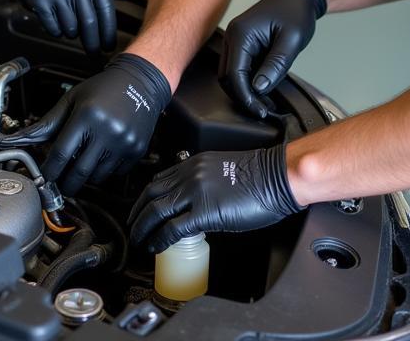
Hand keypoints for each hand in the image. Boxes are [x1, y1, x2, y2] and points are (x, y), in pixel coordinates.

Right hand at [0, 0, 127, 54]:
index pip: (105, 6)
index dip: (109, 29)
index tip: (110, 43)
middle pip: (89, 21)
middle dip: (93, 41)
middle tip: (95, 51)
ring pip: (71, 26)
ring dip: (72, 33)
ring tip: (69, 27)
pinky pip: (53, 26)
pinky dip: (57, 31)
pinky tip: (56, 24)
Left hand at [0, 53, 170, 194]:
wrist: (140, 81)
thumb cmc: (104, 88)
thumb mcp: (72, 99)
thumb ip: (48, 123)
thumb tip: (20, 139)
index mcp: (87, 115)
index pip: (61, 154)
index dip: (49, 170)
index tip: (45, 176)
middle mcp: (107, 130)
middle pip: (79, 173)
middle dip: (65, 183)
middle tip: (60, 180)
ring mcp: (124, 142)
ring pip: (96, 177)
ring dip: (85, 177)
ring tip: (83, 161)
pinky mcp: (136, 150)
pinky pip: (114, 174)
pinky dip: (104, 170)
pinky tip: (102, 154)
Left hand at [129, 144, 302, 252]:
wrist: (276, 177)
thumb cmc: (259, 175)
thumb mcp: (223, 170)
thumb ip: (204, 182)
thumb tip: (195, 202)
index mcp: (194, 163)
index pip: (160, 179)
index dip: (145, 197)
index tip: (141, 209)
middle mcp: (190, 174)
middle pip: (151, 193)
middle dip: (137, 213)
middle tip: (132, 228)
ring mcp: (195, 192)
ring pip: (157, 210)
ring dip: (143, 227)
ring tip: (139, 240)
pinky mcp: (204, 212)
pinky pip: (173, 228)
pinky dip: (160, 238)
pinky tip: (156, 246)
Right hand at [219, 0, 326, 117]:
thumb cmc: (296, 12)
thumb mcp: (291, 41)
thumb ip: (275, 65)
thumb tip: (259, 88)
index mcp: (241, 34)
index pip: (234, 74)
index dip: (246, 97)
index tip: (260, 111)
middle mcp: (232, 35)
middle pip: (227, 77)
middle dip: (243, 96)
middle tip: (262, 110)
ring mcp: (235, 38)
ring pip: (230, 73)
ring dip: (244, 89)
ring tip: (264, 102)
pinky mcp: (241, 42)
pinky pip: (238, 66)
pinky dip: (247, 80)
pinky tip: (263, 88)